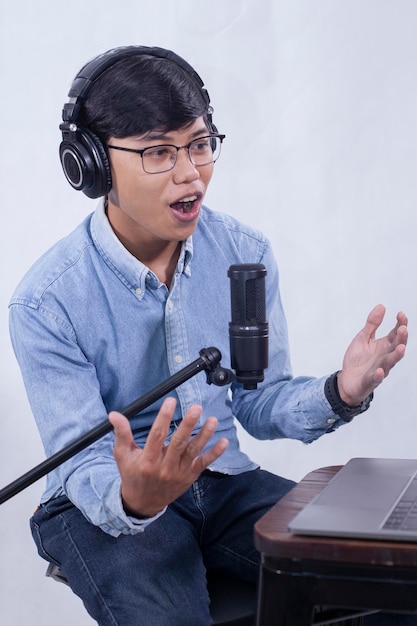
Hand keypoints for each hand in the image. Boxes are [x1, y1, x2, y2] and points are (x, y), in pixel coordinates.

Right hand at [109, 397, 227, 517]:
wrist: (143, 503)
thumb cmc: (132, 475)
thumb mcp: (123, 455)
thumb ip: (121, 434)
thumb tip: (114, 414)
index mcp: (147, 460)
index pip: (157, 436)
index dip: (164, 417)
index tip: (170, 401)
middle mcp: (164, 467)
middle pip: (178, 443)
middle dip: (188, 425)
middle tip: (196, 408)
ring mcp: (179, 473)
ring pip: (193, 452)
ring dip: (204, 436)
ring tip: (212, 420)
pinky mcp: (189, 476)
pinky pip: (203, 464)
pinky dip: (214, 454)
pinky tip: (223, 441)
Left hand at [337, 304, 407, 405]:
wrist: (347, 380)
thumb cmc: (357, 359)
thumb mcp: (363, 337)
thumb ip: (372, 324)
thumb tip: (381, 306)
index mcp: (384, 346)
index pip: (395, 334)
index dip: (400, 324)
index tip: (400, 314)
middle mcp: (385, 357)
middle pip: (396, 347)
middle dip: (401, 339)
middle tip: (403, 329)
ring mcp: (379, 369)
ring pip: (390, 363)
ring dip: (396, 356)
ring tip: (400, 348)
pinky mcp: (370, 381)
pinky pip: (376, 379)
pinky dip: (378, 375)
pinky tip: (380, 371)